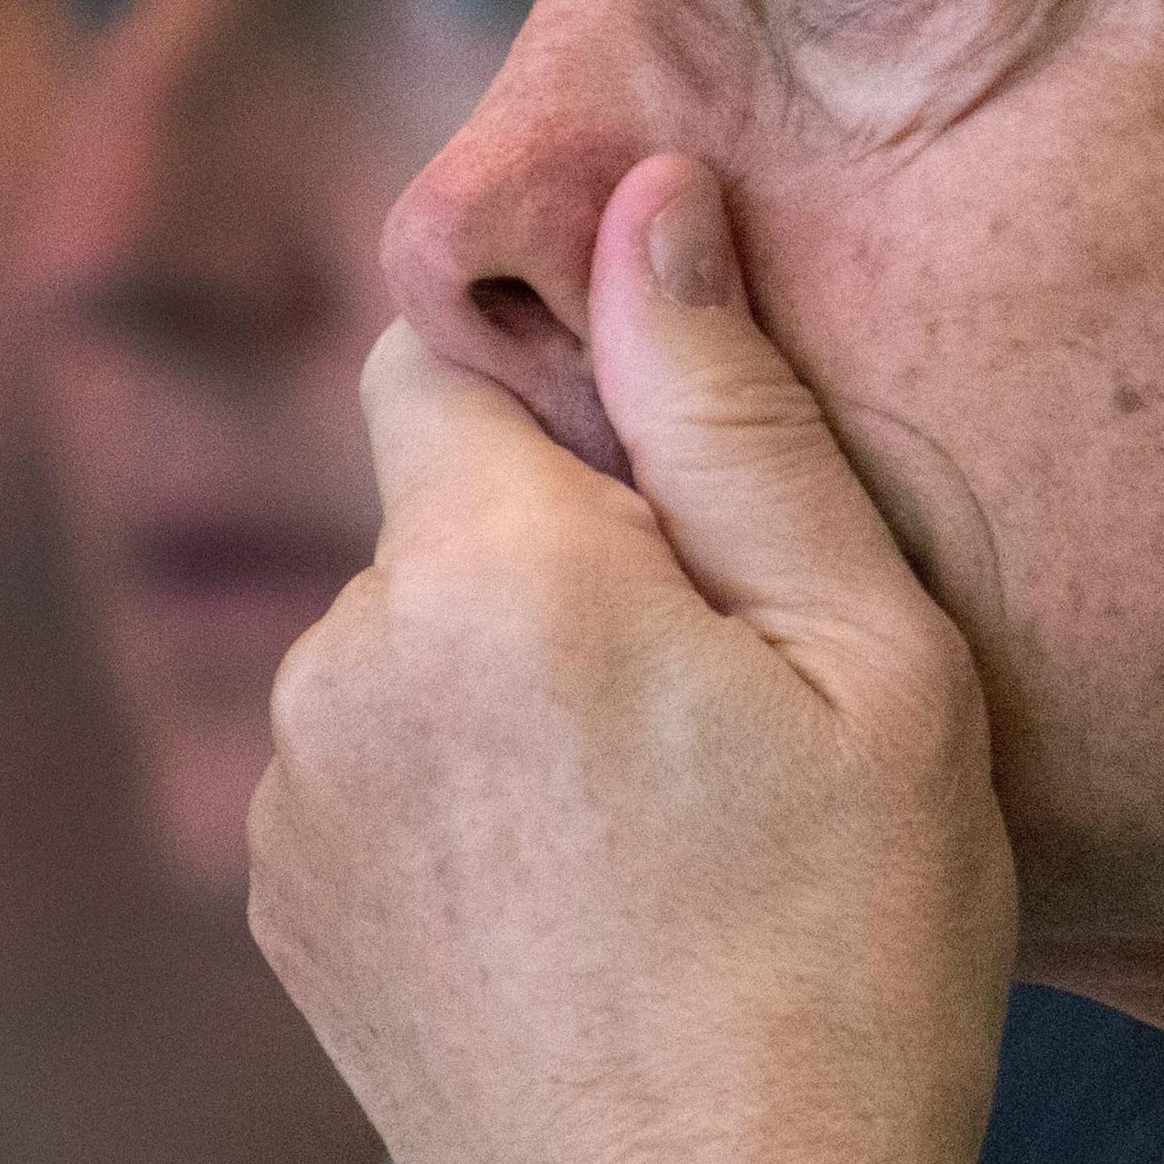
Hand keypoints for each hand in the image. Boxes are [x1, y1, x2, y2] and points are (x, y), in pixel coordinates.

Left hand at [247, 155, 1016, 1163]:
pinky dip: (462, 772)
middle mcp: (345, 667)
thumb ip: (738, 413)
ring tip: (663, 798)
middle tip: (724, 675)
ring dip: (514, 662)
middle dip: (564, 539)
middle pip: (437, 501)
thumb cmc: (844, 958)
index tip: (669, 477)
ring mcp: (299, 798)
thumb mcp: (870, 658)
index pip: (431, 348)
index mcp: (494, 575)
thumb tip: (651, 205)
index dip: (556, 384)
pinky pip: (372, 753)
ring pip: (409, 631)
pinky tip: (588, 876)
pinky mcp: (293, 902)